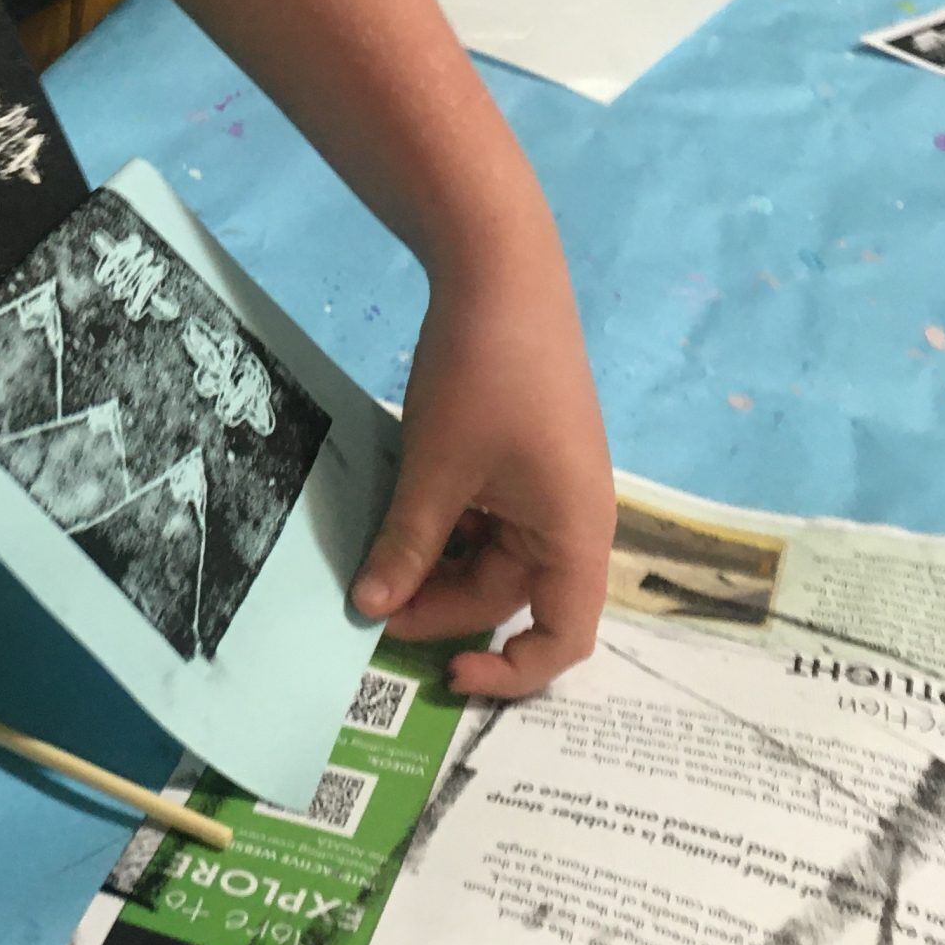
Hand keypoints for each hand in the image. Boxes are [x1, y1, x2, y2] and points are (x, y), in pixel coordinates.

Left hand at [352, 243, 615, 698]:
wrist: (500, 272)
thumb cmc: (482, 377)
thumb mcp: (436, 469)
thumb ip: (406, 546)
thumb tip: (368, 611)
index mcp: (576, 532)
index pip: (565, 637)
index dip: (513, 673)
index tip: (447, 673)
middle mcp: (571, 517)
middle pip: (509, 594)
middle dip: (440, 607)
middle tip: (368, 605)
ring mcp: (544, 484)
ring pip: (488, 554)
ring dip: (435, 565)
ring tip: (374, 564)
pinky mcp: (518, 455)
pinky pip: (483, 513)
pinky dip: (441, 524)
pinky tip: (394, 516)